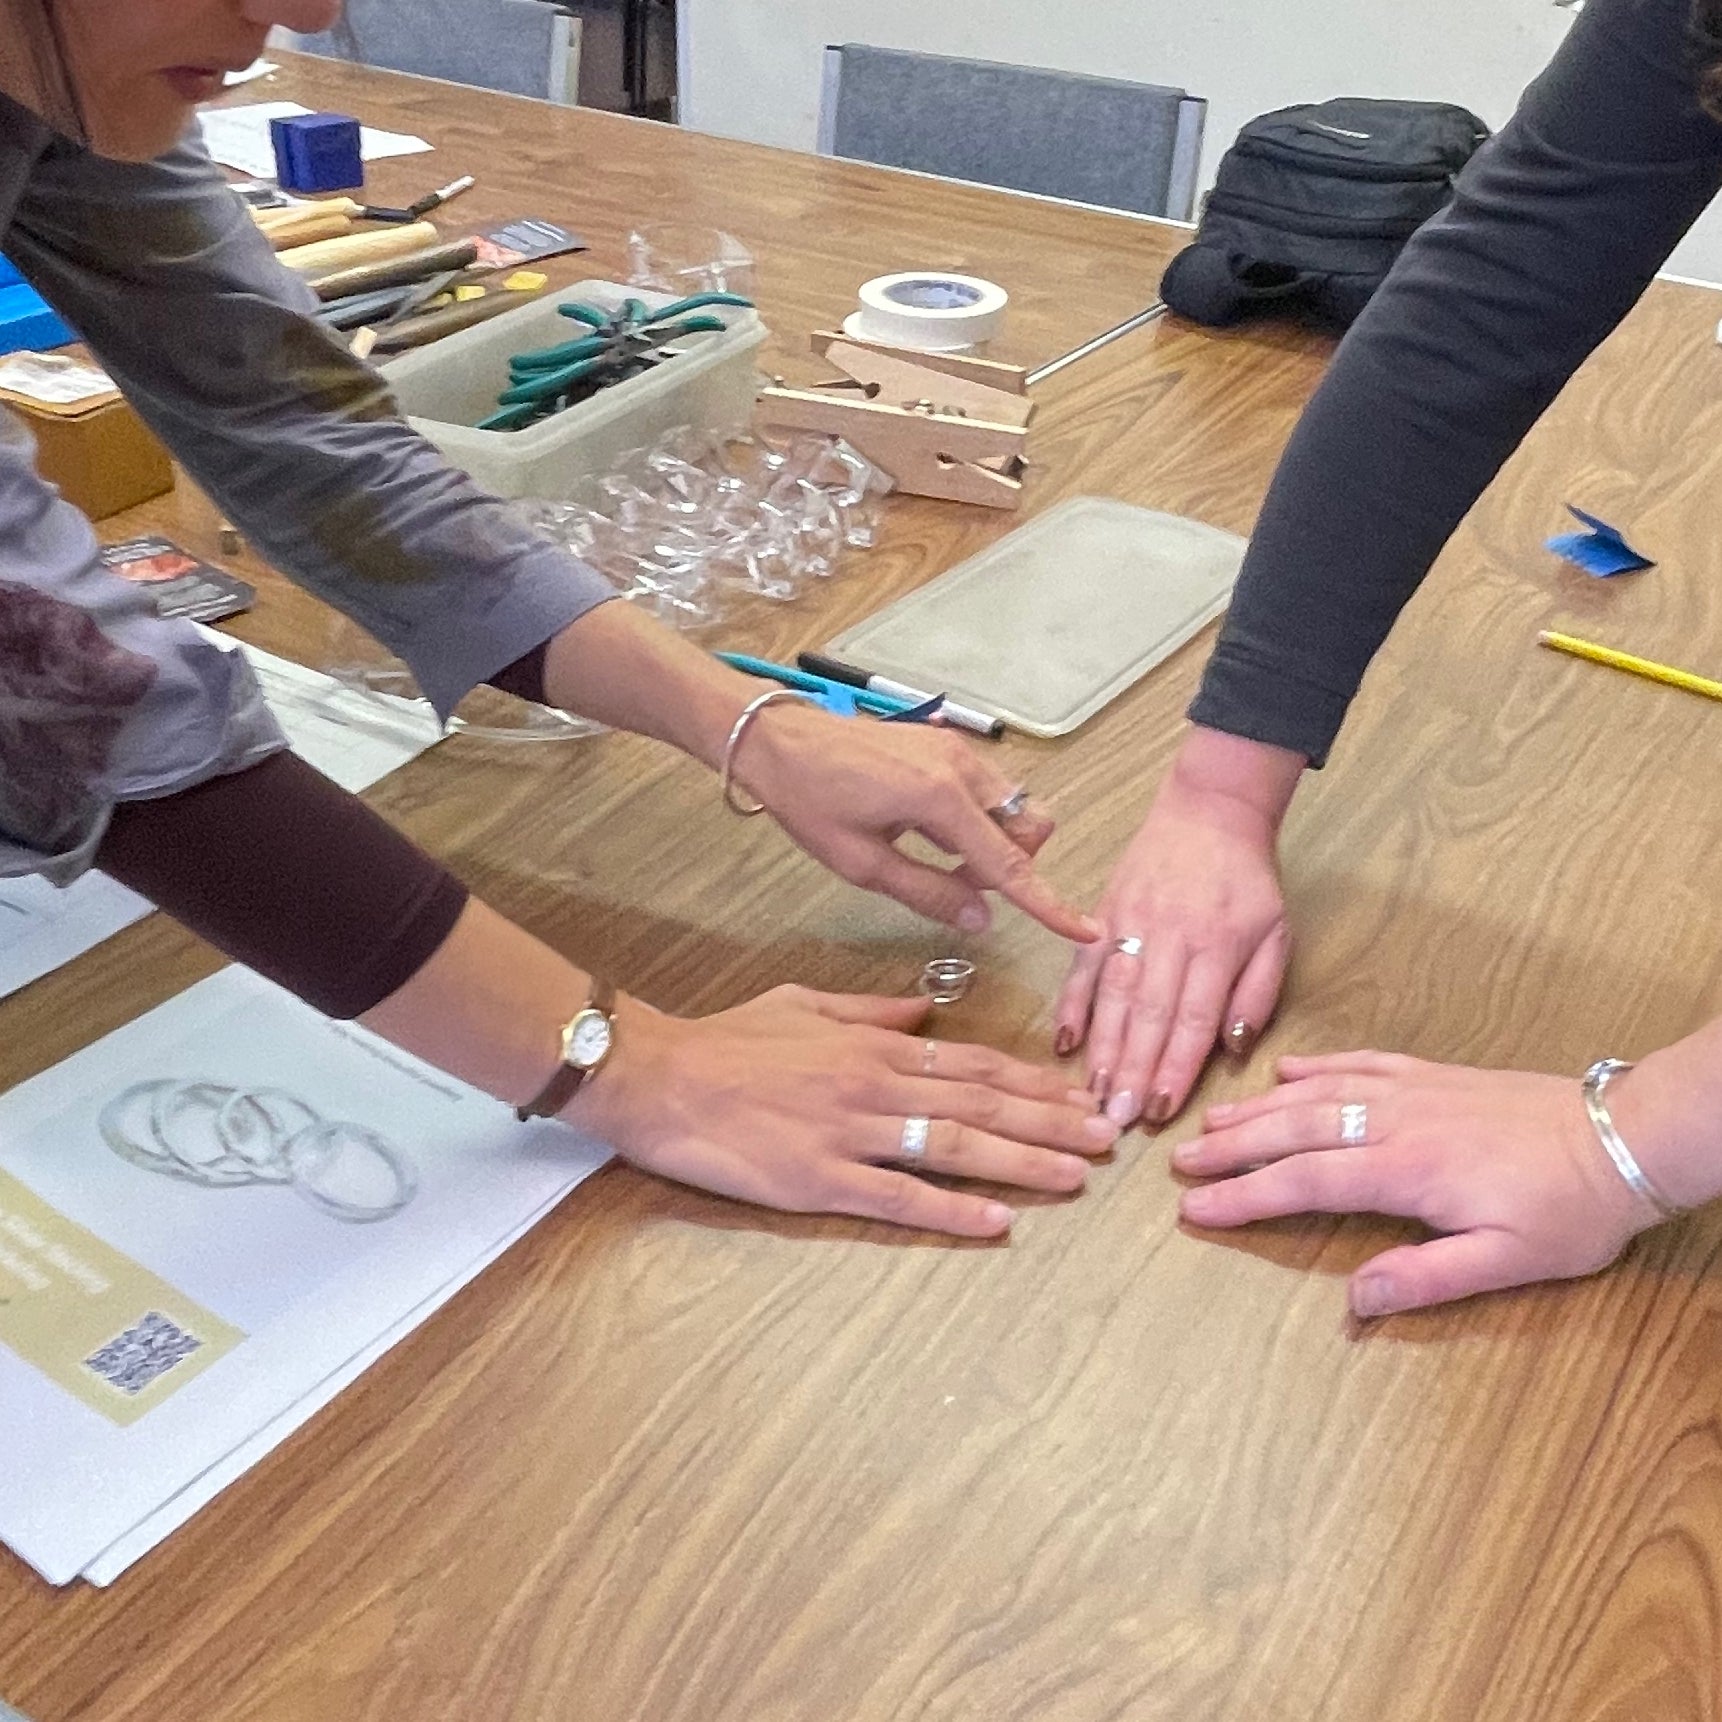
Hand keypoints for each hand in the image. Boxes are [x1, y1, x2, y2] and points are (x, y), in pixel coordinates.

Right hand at [571, 986, 1119, 1236]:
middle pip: (983, 1104)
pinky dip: (951, 1211)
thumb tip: (926, 1011)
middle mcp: (877, 1086)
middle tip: (1108, 1138)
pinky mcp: (820, 1180)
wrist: (659, 1075)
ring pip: (956, 1147)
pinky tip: (996, 1223)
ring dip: (1023, 1163)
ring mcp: (851, 1134)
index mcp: (876, 1047)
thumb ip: (872, 1010)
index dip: (1035, 1082)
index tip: (1081, 1094)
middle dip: (1052, 1122)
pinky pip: (898, 1197)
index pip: (975, 1064)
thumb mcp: (804, 1004)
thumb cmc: (727, 1039)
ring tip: (1077, 1178)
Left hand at [735, 698, 1100, 943]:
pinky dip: (976, 820)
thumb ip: (928, 892)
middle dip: (1012, 865)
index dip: (1047, 903)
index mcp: (941, 799)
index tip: (1083, 929)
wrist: (779, 739)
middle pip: (1029, 827)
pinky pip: (988, 790)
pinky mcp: (947, 744)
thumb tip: (981, 919)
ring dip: (992, 843)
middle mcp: (962, 768)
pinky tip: (927, 831)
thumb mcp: (861, 863)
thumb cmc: (810, 801)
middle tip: (958, 884)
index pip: (1009, 864)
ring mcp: (958, 750)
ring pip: (1012, 807)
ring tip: (937, 859)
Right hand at [1055, 730, 1298, 1128]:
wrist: (1210, 811)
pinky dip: (1070, 1003)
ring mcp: (1131, 924)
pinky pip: (1082, 965)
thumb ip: (1257, 992)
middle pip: (1148, 1015)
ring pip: (1112, 995)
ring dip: (1101, 1047)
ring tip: (1093, 1091)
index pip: (1194, 1019)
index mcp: (1217, 946)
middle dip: (1132, 1071)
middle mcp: (1170, 937)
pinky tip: (1062, 1041)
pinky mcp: (1104, 914)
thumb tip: (1231, 1046)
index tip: (1162, 1110)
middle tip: (1117, 1119)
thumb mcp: (1277, 933)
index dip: (1176, 1068)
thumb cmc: (1248, 881)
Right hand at [1172, 1051, 1664, 1315]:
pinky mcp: (1433, 1075)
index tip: (1195, 1208)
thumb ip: (1426, 1278)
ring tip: (1212, 1119)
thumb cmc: (1569, 1210)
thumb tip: (1355, 1301)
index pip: (1306, 1183)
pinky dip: (1318, 1066)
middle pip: (1296, 1130)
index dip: (1245, 1197)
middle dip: (1233, 1146)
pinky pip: (1360, 1063)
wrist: (1622, 1137)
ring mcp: (1412, 1091)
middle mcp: (1396, 1122)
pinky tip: (1286, 1070)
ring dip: (1260, 1105)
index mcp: (1407, 1171)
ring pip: (1318, 1093)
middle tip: (1180, 1159)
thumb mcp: (1508, 1262)